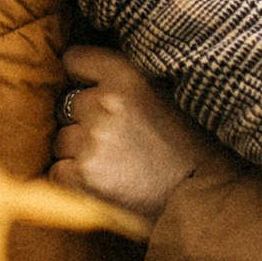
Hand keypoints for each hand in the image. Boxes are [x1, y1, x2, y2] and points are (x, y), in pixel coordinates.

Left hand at [48, 45, 216, 223]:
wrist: (203, 200)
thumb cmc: (193, 150)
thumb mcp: (169, 95)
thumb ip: (129, 80)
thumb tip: (91, 72)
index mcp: (129, 76)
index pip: (76, 60)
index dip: (82, 77)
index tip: (92, 89)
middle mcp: (107, 103)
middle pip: (68, 105)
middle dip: (85, 121)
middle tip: (118, 141)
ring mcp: (92, 140)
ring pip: (62, 139)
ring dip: (79, 152)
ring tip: (117, 166)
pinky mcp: (83, 175)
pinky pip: (58, 171)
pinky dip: (74, 180)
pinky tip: (105, 184)